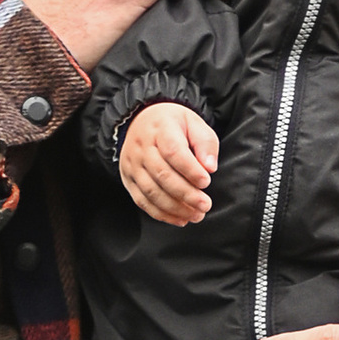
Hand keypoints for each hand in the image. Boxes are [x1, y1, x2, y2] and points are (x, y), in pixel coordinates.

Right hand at [119, 100, 219, 226]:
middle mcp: (142, 147)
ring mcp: (133, 164)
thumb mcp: (194, 123)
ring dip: (175, 208)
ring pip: (151, 191)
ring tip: (196, 215)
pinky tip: (179, 218)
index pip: (173, 151)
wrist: (141, 121)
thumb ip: (205, 143)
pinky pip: (142, 201)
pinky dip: (161, 214)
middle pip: (162, 175)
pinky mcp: (128, 179)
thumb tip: (210, 167)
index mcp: (160, 129)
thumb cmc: (173, 124)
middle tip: (205, 204)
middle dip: (186, 194)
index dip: (190, 170)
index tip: (206, 182)